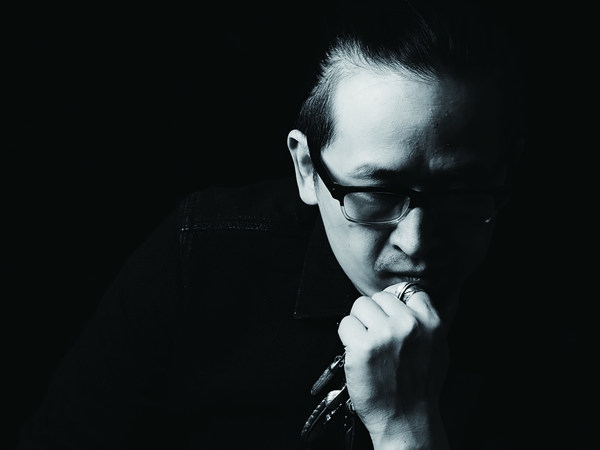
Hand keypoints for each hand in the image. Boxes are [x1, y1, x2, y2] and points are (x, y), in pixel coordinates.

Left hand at [337, 283, 449, 448]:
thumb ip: (426, 322)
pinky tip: (357, 353)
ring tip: (367, 345)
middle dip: (374, 315)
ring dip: (359, 323)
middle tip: (377, 337)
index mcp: (430, 322)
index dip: (394, 305)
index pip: (406, 291)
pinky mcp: (362, 346)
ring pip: (360, 306)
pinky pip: (345, 324)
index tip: (390, 317)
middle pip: (379, 297)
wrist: (405, 419)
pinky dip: (346, 337)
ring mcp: (384, 334)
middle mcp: (408, 325)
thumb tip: (408, 300)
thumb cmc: (419, 389)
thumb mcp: (438, 349)